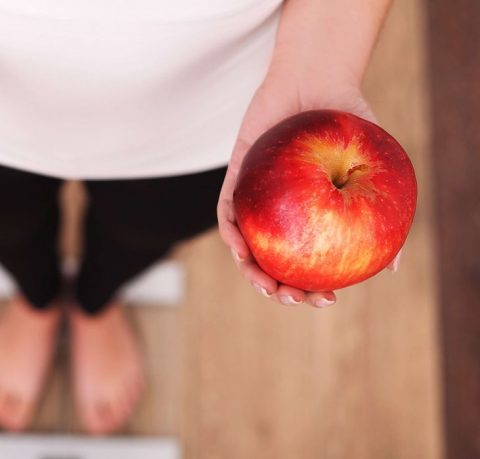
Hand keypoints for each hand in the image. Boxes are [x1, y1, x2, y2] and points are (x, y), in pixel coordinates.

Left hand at [217, 74, 398, 307]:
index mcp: (310, 216)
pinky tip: (240, 247)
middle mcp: (281, 212)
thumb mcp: (372, 168)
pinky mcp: (235, 178)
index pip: (307, 262)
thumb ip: (381, 212)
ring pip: (246, 245)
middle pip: (272, 262)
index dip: (312, 287)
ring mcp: (256, 198)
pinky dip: (231, 232)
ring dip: (251, 271)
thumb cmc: (347, 122)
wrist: (317, 80)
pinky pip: (227, 210)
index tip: (326, 300)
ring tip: (267, 286)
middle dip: (279, 289)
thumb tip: (392, 267)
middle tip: (293, 298)